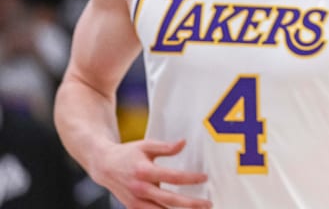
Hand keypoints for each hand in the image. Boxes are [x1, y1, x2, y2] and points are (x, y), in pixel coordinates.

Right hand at [93, 138, 210, 208]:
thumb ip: (166, 147)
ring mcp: (136, 201)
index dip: (190, 179)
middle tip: (208, 204)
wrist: (104, 166)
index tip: (205, 178)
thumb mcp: (146, 145)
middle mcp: (140, 189)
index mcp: (144, 171)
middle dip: (190, 204)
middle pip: (169, 200)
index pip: (173, 177)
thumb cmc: (128, 154)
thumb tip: (183, 143)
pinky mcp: (133, 208)